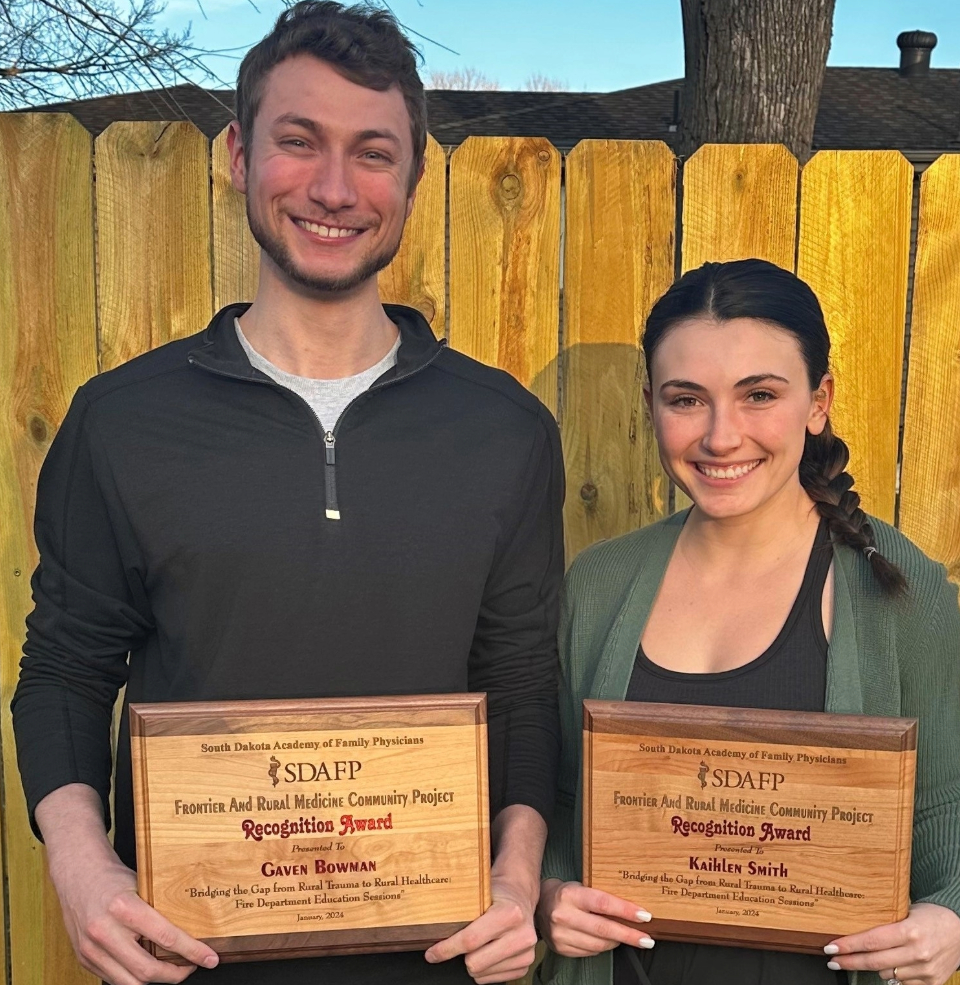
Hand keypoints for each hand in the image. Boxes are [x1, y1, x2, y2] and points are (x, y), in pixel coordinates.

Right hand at [37, 783, 218, 984]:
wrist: (77, 874)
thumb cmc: (112, 877)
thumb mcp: (142, 884)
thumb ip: (159, 908)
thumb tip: (193, 927)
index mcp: (123, 908)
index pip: (165, 937)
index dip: (192, 952)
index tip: (210, 958)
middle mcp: (104, 932)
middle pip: (147, 970)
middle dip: (175, 974)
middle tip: (192, 967)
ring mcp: (90, 950)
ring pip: (129, 982)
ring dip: (156, 981)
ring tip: (173, 970)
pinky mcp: (83, 959)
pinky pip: (114, 979)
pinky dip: (134, 978)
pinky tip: (148, 968)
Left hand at [424, 871, 538, 982]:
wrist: (519, 894)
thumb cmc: (497, 893)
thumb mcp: (480, 893)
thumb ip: (463, 913)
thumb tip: (432, 932)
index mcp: (510, 914)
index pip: (471, 940)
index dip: (447, 949)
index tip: (432, 953)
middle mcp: (522, 935)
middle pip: (475, 963)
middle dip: (462, 956)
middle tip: (460, 943)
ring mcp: (526, 952)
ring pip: (482, 974)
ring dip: (474, 962)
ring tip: (478, 944)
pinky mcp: (525, 964)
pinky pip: (493, 979)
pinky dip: (484, 969)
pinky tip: (487, 951)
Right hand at [535, 879, 653, 957]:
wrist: (539, 906)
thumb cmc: (566, 894)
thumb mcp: (581, 887)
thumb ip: (601, 898)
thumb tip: (632, 911)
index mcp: (570, 895)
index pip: (603, 903)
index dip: (625, 911)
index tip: (644, 916)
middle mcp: (563, 915)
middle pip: (603, 928)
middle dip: (629, 935)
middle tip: (646, 939)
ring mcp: (561, 934)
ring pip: (598, 944)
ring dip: (616, 942)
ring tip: (626, 937)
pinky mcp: (561, 948)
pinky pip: (590, 952)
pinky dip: (602, 947)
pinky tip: (607, 941)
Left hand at [824, 902, 959, 984]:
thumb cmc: (932, 916)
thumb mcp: (907, 911)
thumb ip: (886, 922)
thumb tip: (855, 929)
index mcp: (909, 931)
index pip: (871, 941)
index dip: (848, 946)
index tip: (831, 948)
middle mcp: (917, 953)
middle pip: (874, 961)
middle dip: (850, 961)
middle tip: (833, 960)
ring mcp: (925, 970)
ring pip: (886, 974)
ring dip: (873, 966)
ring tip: (867, 957)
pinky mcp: (932, 982)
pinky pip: (902, 983)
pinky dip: (893, 975)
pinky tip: (891, 965)